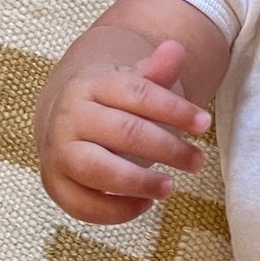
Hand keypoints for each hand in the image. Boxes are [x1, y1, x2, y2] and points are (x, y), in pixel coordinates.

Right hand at [37, 39, 213, 224]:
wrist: (62, 119)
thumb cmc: (111, 104)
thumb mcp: (132, 83)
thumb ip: (155, 72)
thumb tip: (175, 49)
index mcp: (91, 85)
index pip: (137, 94)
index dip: (174, 109)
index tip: (204, 124)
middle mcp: (70, 117)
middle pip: (122, 132)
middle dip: (166, 148)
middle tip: (196, 161)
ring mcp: (58, 152)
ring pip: (96, 170)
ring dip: (137, 182)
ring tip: (169, 187)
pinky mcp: (55, 185)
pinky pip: (82, 205)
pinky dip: (115, 211)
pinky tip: (145, 204)